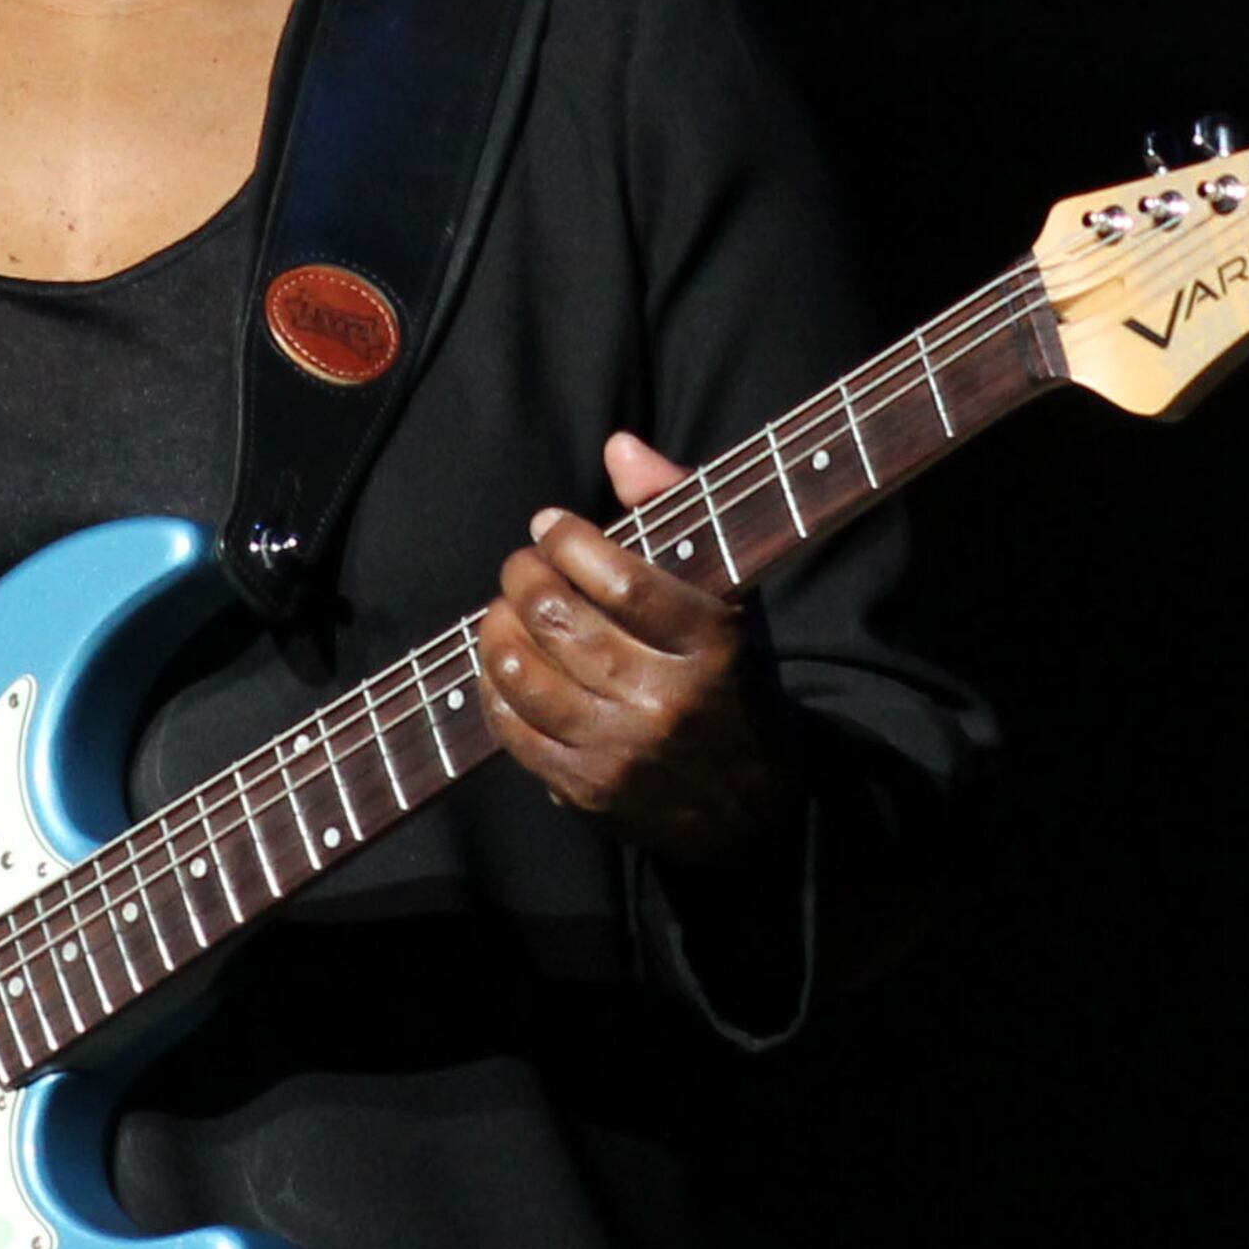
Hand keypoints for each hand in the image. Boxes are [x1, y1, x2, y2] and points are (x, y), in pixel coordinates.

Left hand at [479, 431, 796, 865]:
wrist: (754, 802)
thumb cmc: (734, 675)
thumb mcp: (731, 592)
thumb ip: (678, 510)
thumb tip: (618, 446)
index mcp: (714, 646)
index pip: (624, 582)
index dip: (570, 543)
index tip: (548, 524)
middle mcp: (668, 702)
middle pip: (561, 623)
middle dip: (522, 577)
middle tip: (520, 564)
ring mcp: (623, 753)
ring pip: (525, 675)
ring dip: (497, 628)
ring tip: (505, 609)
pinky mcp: (588, 792)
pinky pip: (513, 730)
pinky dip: (494, 687)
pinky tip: (503, 661)